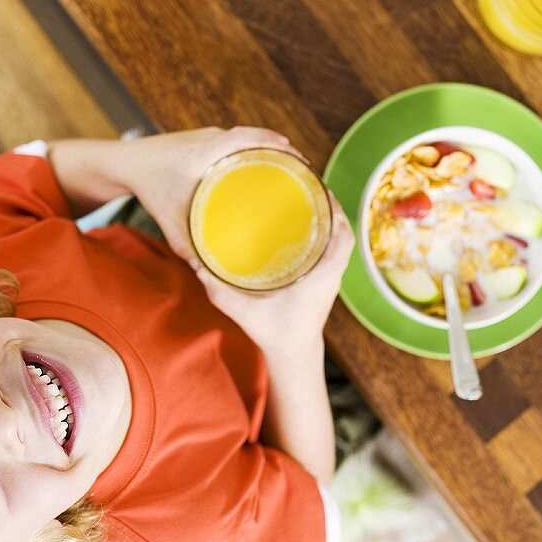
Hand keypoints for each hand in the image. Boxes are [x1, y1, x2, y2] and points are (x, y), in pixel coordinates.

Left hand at [120, 126, 300, 260]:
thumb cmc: (148, 188)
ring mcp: (208, 136)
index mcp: (204, 152)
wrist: (125, 163)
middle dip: (281, 148)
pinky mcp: (206, 140)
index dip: (271, 142)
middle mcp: (209, 139)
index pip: (245, 137)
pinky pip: (236, 141)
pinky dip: (253, 150)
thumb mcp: (170, 223)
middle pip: (253, 136)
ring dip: (268, 148)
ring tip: (291, 169)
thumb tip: (209, 271)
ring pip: (246, 138)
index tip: (295, 154)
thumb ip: (187, 247)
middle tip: (304, 168)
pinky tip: (264, 167)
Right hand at [191, 197, 354, 356]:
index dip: (337, 213)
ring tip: (309, 197)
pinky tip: (307, 222)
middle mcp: (332, 274)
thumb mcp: (244, 311)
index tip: (321, 191)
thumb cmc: (274, 334)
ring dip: (331, 219)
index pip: (343, 238)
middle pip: (344, 232)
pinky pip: (334, 249)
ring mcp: (332, 277)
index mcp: (322, 277)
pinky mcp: (326, 280)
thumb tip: (197, 263)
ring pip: (341, 240)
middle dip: (332, 207)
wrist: (293, 356)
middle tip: (310, 186)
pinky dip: (327, 232)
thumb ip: (219, 290)